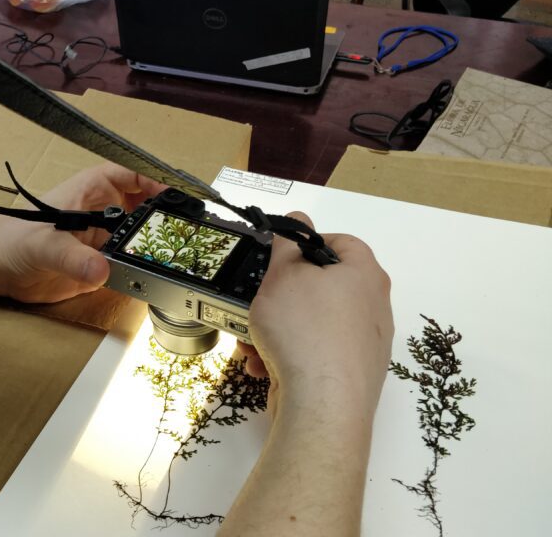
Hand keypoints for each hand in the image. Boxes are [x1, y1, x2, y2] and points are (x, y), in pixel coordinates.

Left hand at [0, 162, 166, 302]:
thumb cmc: (12, 241)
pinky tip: (158, 279)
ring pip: (141, 237)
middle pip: (145, 208)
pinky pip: (130, 265)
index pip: (131, 176)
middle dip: (165, 218)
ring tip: (182, 258)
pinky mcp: (102, 266)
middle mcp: (103, 213)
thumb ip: (72, 258)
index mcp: (90, 191)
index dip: (155, 181)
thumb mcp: (43, 245)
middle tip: (188, 233)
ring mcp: (104, 239)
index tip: (176, 197)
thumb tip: (100, 268)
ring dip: (158, 246)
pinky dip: (144, 272)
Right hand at [244, 212, 393, 414]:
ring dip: (276, 329)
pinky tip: (263, 365)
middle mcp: (373, 307)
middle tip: (257, 301)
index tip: (278, 258)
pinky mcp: (350, 376)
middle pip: (321, 287)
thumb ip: (286, 244)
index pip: (341, 242)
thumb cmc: (305, 331)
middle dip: (281, 296)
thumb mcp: (282, 275)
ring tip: (251, 340)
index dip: (306, 244)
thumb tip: (297, 219)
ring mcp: (364, 345)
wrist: (322, 407)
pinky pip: (313, 354)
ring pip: (311, 324)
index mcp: (365, 274)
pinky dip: (287, 355)